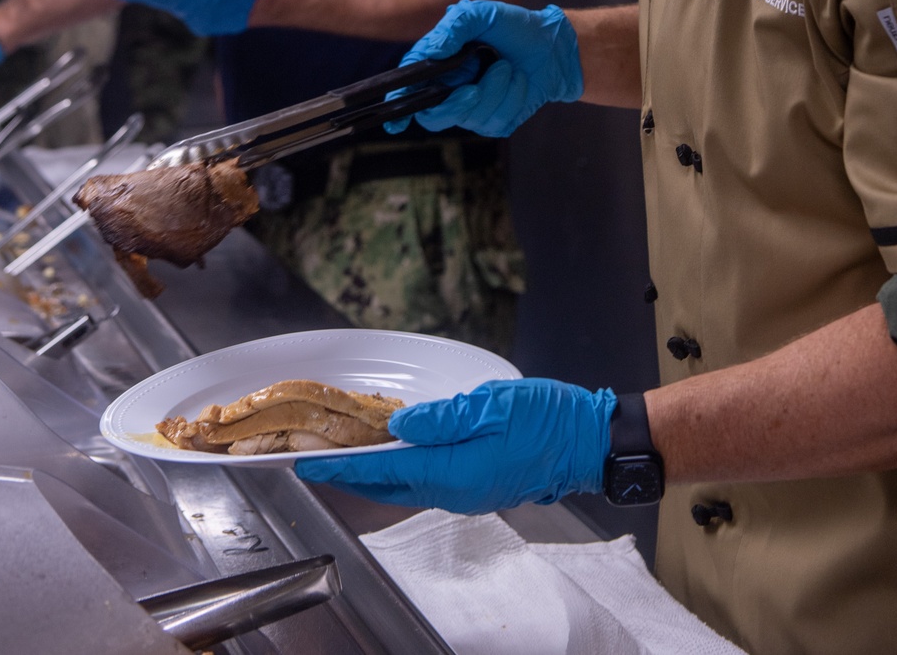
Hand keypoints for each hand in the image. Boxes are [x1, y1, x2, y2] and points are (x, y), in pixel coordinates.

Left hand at [295, 377, 615, 512]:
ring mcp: (467, 492)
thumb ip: (442, 417)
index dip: (342, 464)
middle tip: (317, 455)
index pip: (383, 470)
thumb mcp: (491, 405)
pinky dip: (403, 467)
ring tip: (350, 447)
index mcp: (453, 471)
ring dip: (375, 469)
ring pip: (406, 483)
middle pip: (387, 484)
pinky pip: (428, 479)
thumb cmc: (547, 420)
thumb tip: (400, 423)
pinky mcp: (478, 486)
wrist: (588, 442)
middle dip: (349, 472)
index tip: (308, 461)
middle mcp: (454, 490)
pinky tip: (399, 447)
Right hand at [386, 0, 582, 137]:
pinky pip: (496, 121)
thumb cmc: (514, 27)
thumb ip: (455, 26)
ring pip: (470, 117)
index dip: (397, 106)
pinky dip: (512, 98)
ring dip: (495, 91)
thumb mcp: (483, 14)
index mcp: (438, 65)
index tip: (394, 119)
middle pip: (433, 115)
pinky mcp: (495, 121)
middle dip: (456, 104)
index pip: (408, 89)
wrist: (551, 47)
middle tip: (475, 87)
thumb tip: (433, 51)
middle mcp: (450, 90)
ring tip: (508, 68)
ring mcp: (472, 108)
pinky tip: (518, 82)